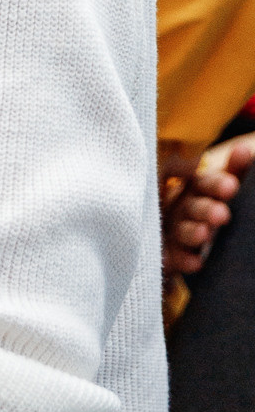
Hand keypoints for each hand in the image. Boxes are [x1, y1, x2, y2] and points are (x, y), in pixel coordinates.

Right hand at [164, 131, 254, 275]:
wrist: (171, 236)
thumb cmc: (200, 205)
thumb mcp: (216, 188)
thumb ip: (234, 170)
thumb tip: (245, 149)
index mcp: (193, 189)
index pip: (203, 183)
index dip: (215, 184)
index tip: (231, 187)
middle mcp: (180, 207)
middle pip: (191, 206)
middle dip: (205, 210)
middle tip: (222, 215)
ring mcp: (170, 230)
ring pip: (180, 230)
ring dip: (191, 232)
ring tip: (205, 235)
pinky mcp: (165, 253)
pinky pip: (171, 257)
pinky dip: (182, 260)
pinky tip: (196, 263)